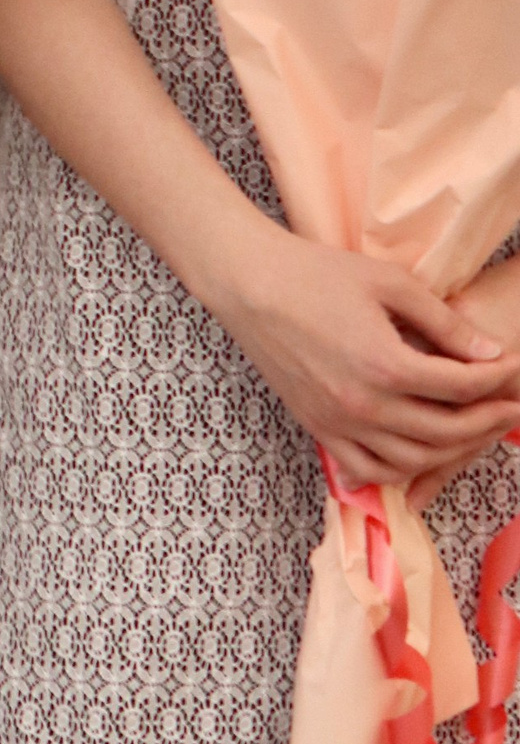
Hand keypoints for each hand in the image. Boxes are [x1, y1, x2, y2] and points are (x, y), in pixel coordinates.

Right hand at [207, 223, 519, 485]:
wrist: (249, 284)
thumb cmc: (317, 273)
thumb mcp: (388, 282)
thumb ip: (443, 322)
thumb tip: (491, 352)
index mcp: (385, 364)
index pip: (461, 386)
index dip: (497, 377)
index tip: (511, 365)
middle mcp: (365, 405)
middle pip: (448, 431)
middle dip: (489, 420)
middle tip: (510, 404)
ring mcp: (339, 423)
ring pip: (416, 460)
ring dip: (457, 449)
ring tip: (476, 427)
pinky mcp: (319, 429)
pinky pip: (372, 470)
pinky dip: (405, 470)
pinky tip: (423, 452)